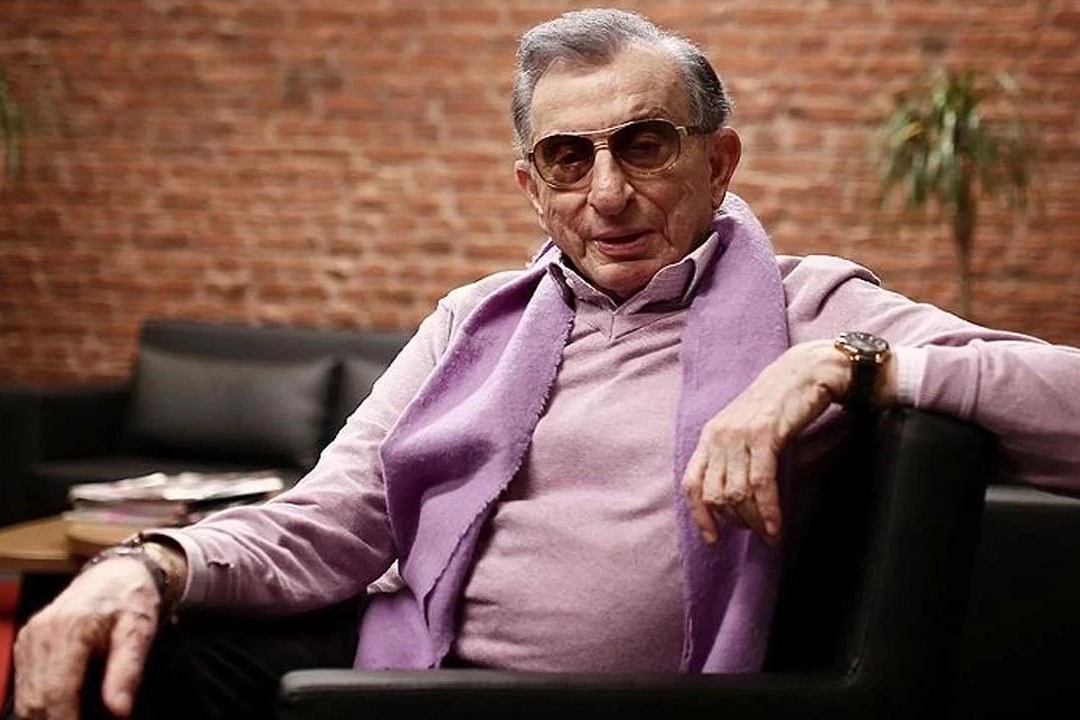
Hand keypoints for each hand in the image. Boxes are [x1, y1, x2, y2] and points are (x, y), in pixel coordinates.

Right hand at [13, 557, 164, 719]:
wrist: (117, 573)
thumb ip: (128, 671)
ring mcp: (30, 637)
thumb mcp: (140, 631)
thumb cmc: (132, 600)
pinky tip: (64, 704)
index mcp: (70, 629)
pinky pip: (25, 683)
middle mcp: (42, 633)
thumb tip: (119, 711)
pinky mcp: (26, 641)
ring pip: (26, 695)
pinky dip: (41, 699)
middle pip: (36, 698)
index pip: (56, 691)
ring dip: (47, 713)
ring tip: (75, 715)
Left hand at [681, 340, 895, 545]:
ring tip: (769, 533)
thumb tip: (734, 498)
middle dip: (735, 521)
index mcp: (710, 434)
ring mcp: (740, 434)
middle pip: (715, 494)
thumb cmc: (781, 403)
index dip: (700, 515)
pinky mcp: (765, 435)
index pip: (691, 483)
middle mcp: (719, 435)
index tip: (713, 539)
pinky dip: (768, 512)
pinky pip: (761, 485)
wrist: (807, 371)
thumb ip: (735, 455)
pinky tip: (776, 528)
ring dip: (754, 521)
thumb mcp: (746, 428)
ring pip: (737, 494)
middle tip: (755, 531)